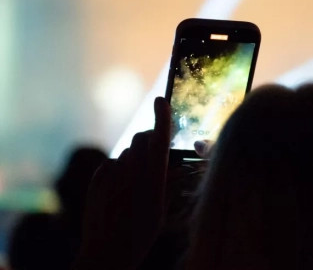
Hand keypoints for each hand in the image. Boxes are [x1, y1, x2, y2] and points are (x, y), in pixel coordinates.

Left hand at [74, 97, 170, 269]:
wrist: (106, 252)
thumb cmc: (140, 234)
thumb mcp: (160, 209)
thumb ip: (166, 183)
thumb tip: (174, 166)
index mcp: (153, 180)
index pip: (159, 140)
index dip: (162, 117)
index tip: (160, 100)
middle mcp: (132, 173)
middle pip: (141, 139)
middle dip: (149, 139)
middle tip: (155, 154)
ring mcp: (112, 175)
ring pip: (127, 152)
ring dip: (134, 158)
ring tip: (136, 183)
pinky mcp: (97, 179)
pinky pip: (111, 164)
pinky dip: (118, 171)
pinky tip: (119, 190)